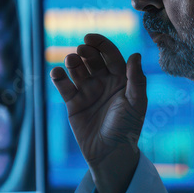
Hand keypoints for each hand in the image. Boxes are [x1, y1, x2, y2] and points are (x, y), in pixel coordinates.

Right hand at [50, 34, 146, 192]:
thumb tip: (135, 54)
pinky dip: (59, 77)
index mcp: (121, 79)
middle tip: (81, 51)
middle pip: (92, 59)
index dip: (101, 44)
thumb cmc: (128, 129)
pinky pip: (64, 86)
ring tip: (71, 61)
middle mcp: (103, 82)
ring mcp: (87, 91)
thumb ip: (136, 79)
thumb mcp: (136, 104)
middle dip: (86, 52)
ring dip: (72, 62)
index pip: (110, 55)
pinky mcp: (73, 103)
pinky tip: (57, 73)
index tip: (90, 38)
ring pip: (77, 70)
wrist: (110, 154)